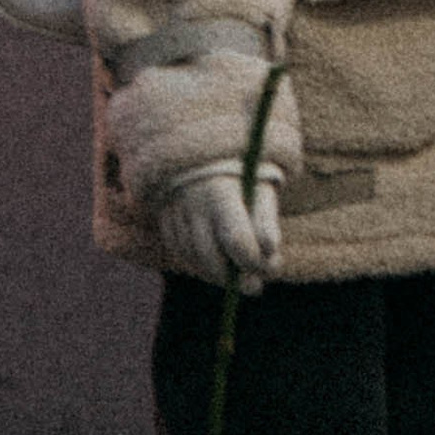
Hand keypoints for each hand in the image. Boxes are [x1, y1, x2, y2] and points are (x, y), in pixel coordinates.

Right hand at [155, 162, 282, 290]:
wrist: (203, 147)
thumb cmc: (241, 169)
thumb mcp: (261, 185)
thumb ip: (266, 218)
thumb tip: (270, 251)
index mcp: (219, 189)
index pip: (235, 238)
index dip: (254, 260)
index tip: (270, 267)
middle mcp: (190, 202)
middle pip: (210, 255)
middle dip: (235, 277)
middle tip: (254, 287)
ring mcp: (172, 211)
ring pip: (193, 258)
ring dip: (218, 273)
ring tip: (239, 275)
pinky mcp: (163, 219)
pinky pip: (181, 252)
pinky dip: (201, 264)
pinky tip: (218, 264)